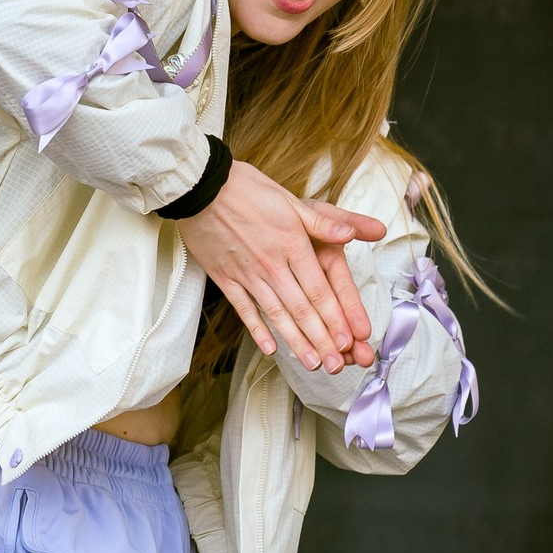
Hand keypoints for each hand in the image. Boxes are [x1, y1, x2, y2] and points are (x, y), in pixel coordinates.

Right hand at [176, 160, 385, 372]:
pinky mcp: (225, 277)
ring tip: (312, 363)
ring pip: (276, 314)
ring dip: (295, 341)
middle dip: (321, 339)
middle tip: (336, 365)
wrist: (200, 187)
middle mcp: (273, 264)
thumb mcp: (290, 200)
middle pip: (301, 308)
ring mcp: (247, 273)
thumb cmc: (247, 189)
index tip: (349, 341)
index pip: (320, 289)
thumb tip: (353, 234)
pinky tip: (270, 348)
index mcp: (293, 244)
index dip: (335, 317)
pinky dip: (257, 330)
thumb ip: (323, 222)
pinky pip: (244, 309)